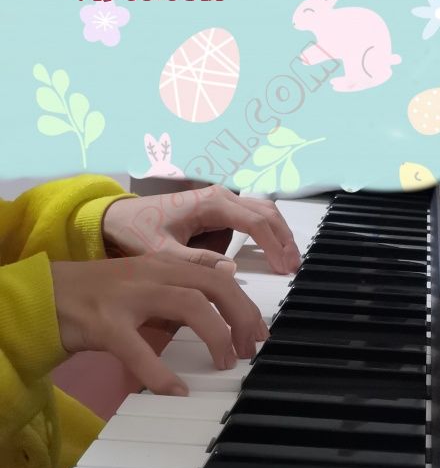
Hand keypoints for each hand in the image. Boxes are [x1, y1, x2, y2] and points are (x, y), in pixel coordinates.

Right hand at [51, 256, 268, 395]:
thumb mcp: (147, 280)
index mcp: (165, 264)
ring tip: (225, 363)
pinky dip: (160, 373)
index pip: (219, 277)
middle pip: (214, 286)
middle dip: (242, 317)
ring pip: (189, 305)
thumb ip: (182, 283)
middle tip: (250, 348)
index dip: (246, 304)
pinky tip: (176, 391)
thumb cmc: (100, 292)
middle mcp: (153, 272)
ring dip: (216, 335)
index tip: (259, 332)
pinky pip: (138, 349)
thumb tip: (226, 281)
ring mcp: (129, 295)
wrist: (44, 295)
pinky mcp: (104, 323)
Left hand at [102, 186, 301, 274]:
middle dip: (284, 238)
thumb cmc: (137, 231)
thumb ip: (195, 261)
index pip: (255, 222)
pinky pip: (252, 216)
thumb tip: (231, 270)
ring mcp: (221, 200)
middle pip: (267, 213)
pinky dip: (267, 232)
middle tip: (294, 266)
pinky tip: (273, 250)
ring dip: (279, 234)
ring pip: (264, 212)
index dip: (273, 245)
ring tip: (289, 260)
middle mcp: (221, 197)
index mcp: (212, 204)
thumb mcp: (161, 252)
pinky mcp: (219, 208)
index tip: (284, 268)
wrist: (117, 217)